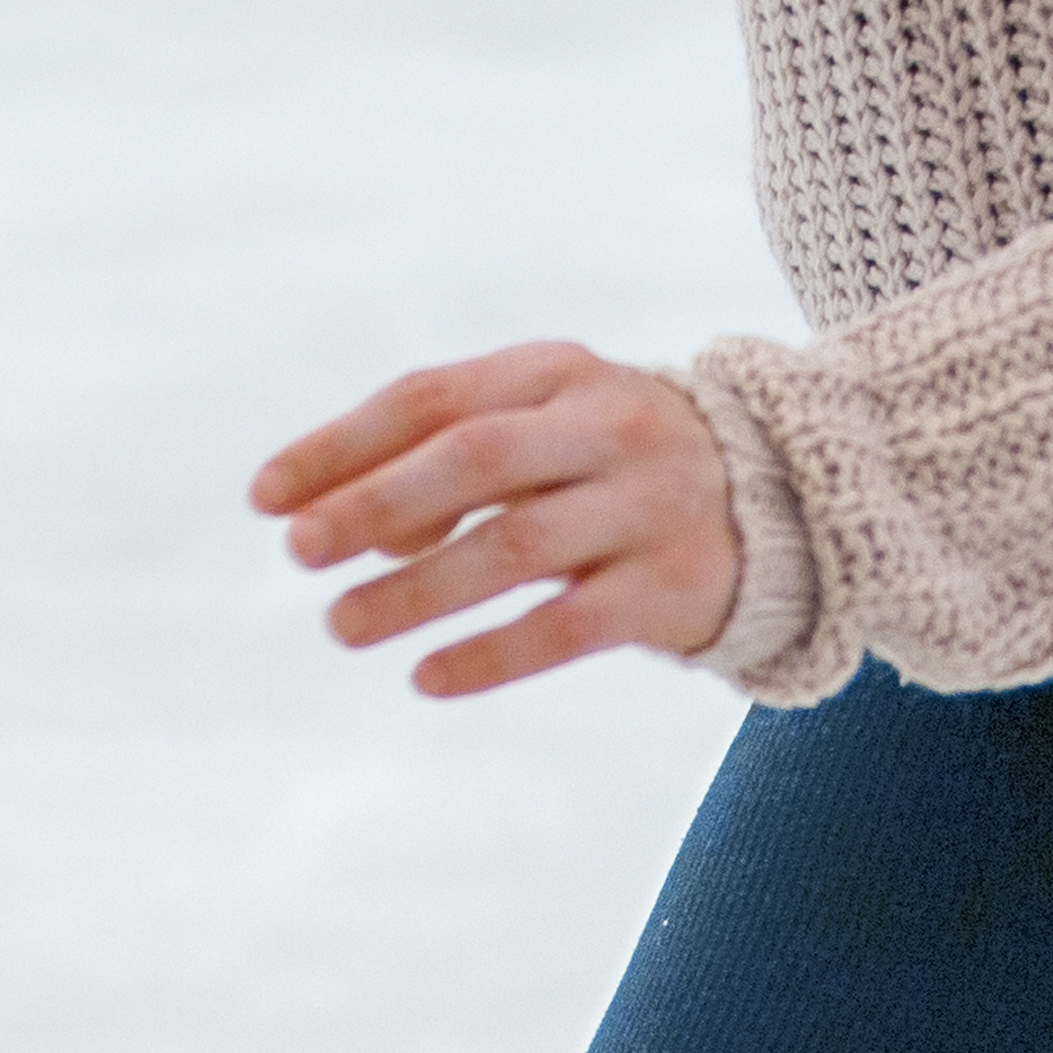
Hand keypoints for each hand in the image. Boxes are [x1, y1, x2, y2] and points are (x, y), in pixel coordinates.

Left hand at [249, 343, 740, 697]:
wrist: (788, 505)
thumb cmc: (619, 470)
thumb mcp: (546, 433)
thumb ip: (452, 461)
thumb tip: (347, 529)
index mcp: (557, 373)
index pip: (431, 399)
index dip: (342, 446)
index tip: (265, 498)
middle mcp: (607, 427)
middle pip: (474, 460)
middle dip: (375, 506)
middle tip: (299, 554)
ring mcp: (647, 506)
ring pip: (516, 546)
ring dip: (417, 590)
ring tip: (341, 626)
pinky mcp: (673, 588)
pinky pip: (570, 625)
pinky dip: (493, 653)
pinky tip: (428, 679)